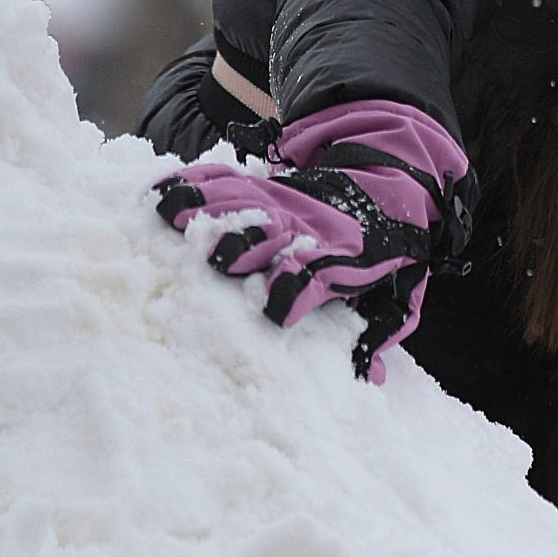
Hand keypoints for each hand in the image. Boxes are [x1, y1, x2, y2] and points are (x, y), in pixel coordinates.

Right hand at [156, 99, 470, 383]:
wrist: (390, 191)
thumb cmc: (386, 257)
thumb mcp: (396, 297)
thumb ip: (378, 334)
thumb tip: (369, 378)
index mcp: (341, 259)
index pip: (315, 274)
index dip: (296, 288)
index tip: (275, 309)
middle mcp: (307, 228)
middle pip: (272, 230)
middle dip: (247, 242)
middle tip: (218, 257)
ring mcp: (282, 203)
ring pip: (242, 199)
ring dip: (208, 206)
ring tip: (171, 214)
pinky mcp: (263, 186)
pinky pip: (226, 178)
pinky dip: (193, 181)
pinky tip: (162, 190)